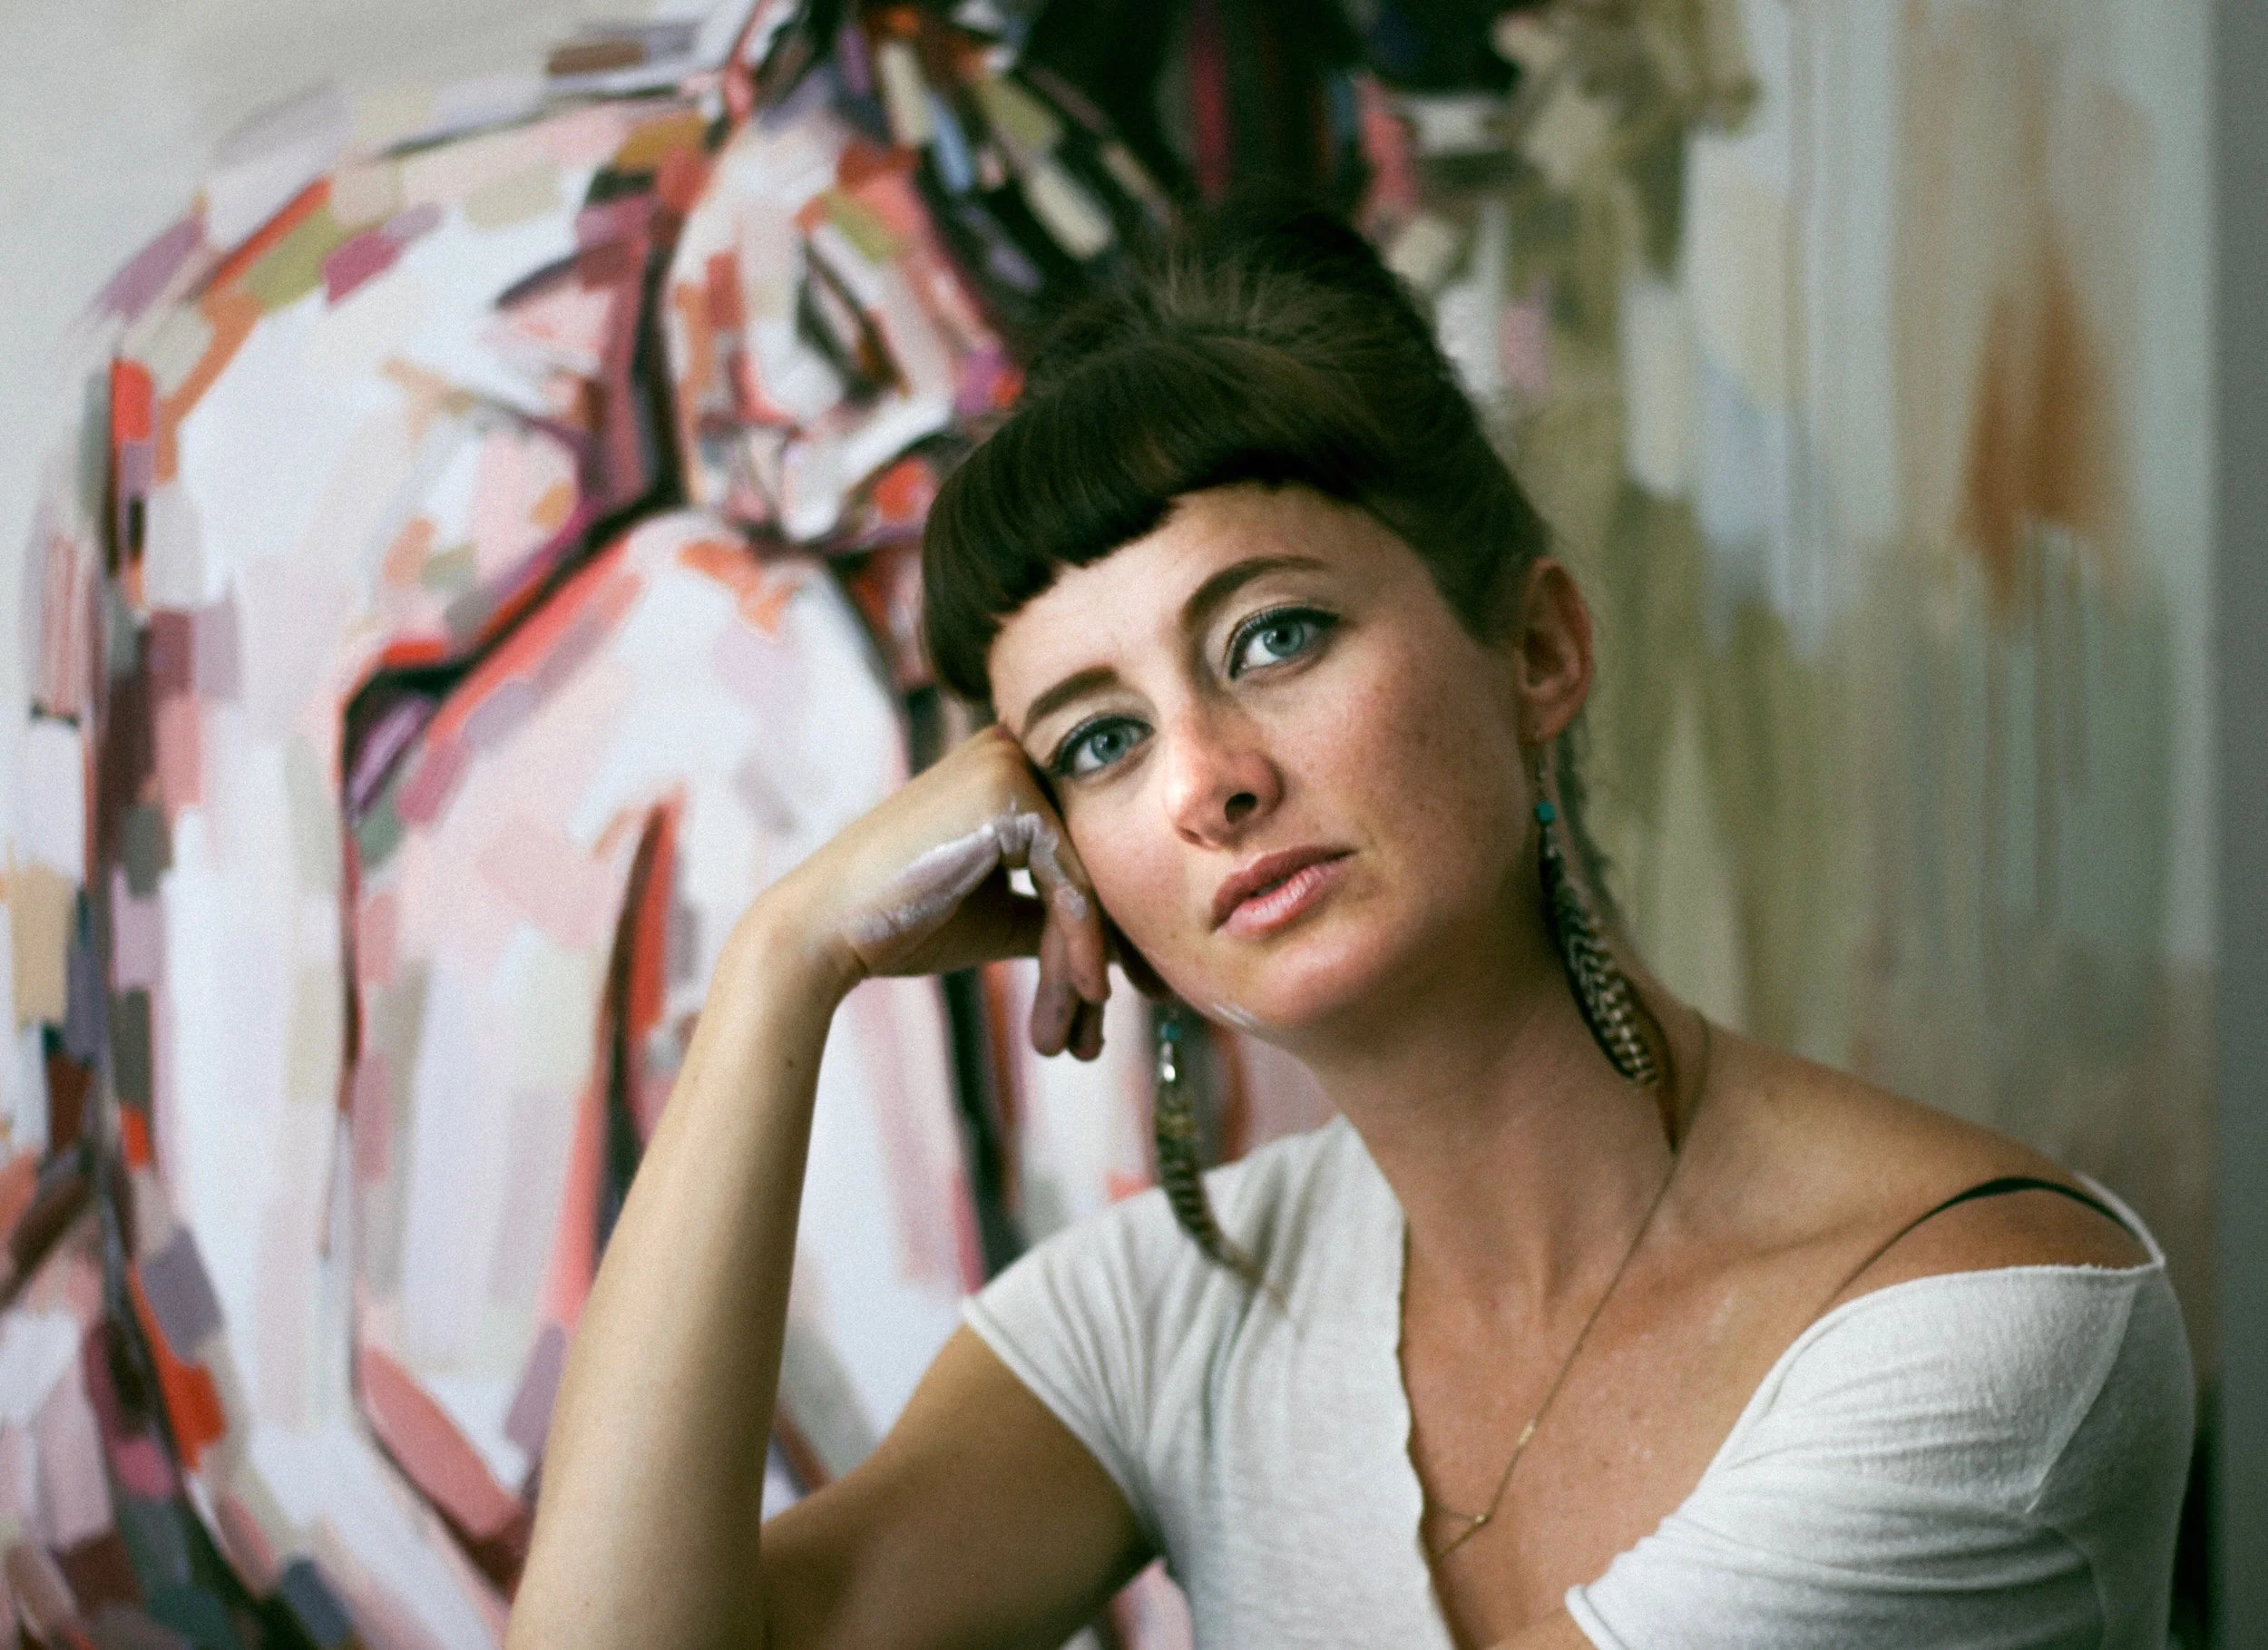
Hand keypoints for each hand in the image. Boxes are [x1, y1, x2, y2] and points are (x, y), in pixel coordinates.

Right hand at [760, 725, 1112, 1057]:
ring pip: (1083, 879)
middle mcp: (1015, 750)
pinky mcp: (1010, 792)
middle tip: (1091, 1039)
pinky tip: (1082, 996)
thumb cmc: (903, 922)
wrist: (826, 929)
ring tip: (1076, 1040)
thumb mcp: (1000, 915)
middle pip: (1088, 867)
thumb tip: (1123, 948)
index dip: (1094, 937)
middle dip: (1094, 958)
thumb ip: (1056, 915)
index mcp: (1011, 771)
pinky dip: (1078, 945)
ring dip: (1081, 967)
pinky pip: (1069, 880)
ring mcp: (1011, 763)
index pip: (1079, 856)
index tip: (1096, 1008)